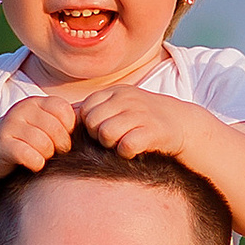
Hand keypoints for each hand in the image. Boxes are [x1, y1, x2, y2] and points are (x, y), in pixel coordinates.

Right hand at [0, 90, 80, 179]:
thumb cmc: (26, 140)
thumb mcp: (45, 125)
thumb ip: (68, 120)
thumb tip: (98, 115)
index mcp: (37, 102)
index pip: (65, 112)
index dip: (69, 130)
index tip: (64, 139)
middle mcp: (23, 109)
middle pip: (57, 130)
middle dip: (60, 146)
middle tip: (54, 153)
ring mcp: (10, 125)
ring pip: (44, 144)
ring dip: (46, 156)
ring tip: (41, 157)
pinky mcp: (1, 144)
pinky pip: (29, 155)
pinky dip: (35, 164)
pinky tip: (32, 164)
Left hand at [72, 81, 200, 163]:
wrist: (183, 125)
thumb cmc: (143, 119)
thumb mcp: (118, 107)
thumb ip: (92, 110)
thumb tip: (61, 117)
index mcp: (115, 92)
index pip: (85, 111)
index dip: (89, 127)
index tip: (102, 133)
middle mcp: (127, 98)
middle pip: (93, 123)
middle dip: (99, 137)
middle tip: (114, 141)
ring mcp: (141, 113)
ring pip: (107, 134)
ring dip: (112, 145)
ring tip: (124, 144)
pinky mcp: (154, 130)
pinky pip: (127, 145)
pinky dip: (127, 153)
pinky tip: (135, 151)